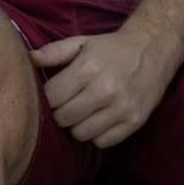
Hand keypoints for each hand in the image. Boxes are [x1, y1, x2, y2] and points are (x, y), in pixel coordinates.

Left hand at [29, 26, 183, 148]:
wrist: (152, 50)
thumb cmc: (111, 48)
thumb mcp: (82, 43)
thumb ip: (55, 51)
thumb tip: (31, 59)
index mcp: (88, 68)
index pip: (52, 97)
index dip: (48, 97)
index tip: (53, 93)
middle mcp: (105, 90)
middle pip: (64, 118)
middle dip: (60, 112)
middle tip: (67, 103)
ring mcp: (122, 108)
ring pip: (81, 134)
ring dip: (77, 125)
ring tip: (83, 111)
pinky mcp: (135, 122)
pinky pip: (103, 142)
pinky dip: (96, 134)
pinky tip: (99, 118)